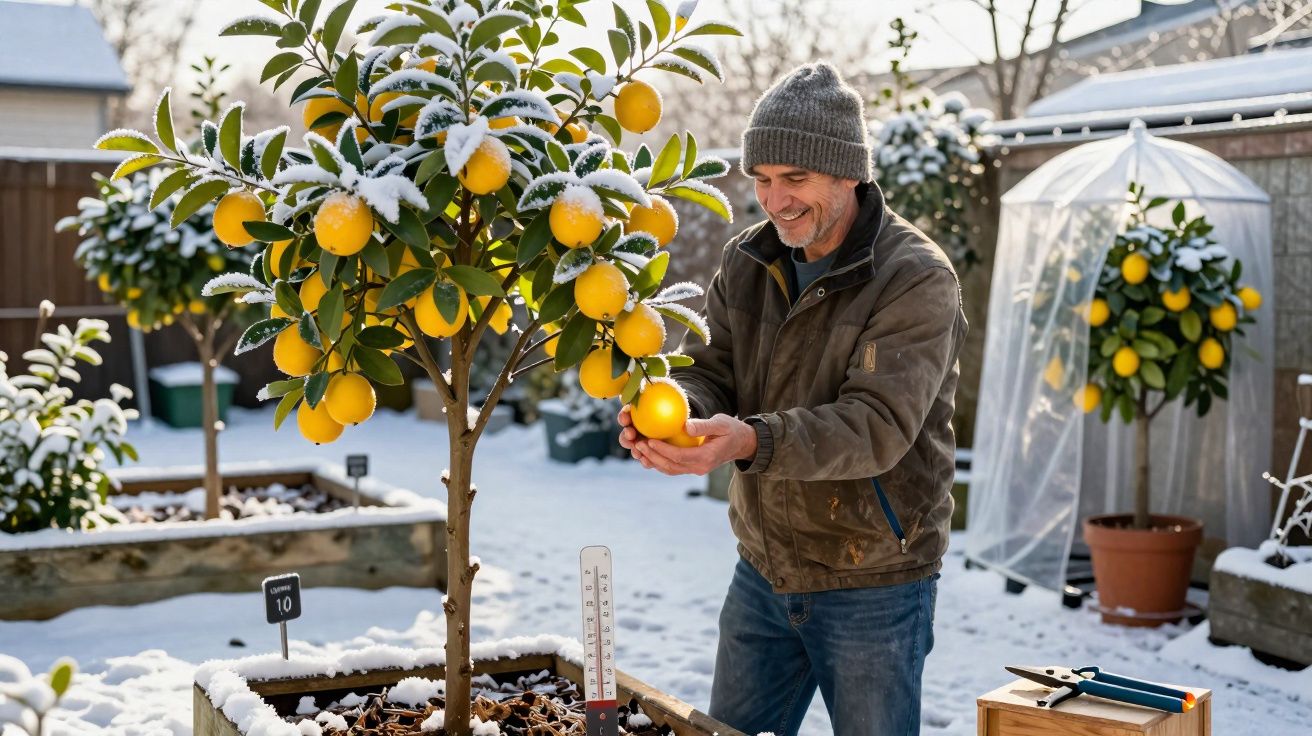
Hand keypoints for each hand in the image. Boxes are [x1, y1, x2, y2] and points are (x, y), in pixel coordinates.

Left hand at [631, 413, 757, 475]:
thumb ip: (704, 425)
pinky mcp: (692, 467)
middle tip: (638, 444)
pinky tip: (649, 453)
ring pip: (670, 469)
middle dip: (653, 456)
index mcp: (706, 457)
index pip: (680, 456)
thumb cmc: (732, 430)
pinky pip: (673, 468)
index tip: (649, 440)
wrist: (742, 444)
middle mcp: (700, 467)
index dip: (663, 450)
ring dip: (653, 461)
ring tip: (639, 449)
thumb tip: (686, 426)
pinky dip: (659, 462)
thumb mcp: (721, 423)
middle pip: (671, 466)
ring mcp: (696, 469)